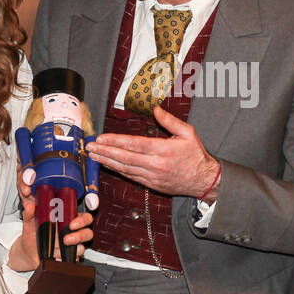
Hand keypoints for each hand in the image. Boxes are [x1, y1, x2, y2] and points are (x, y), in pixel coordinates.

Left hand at [6, 176, 93, 270]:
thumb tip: (30, 207)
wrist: (27, 253)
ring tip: (58, 251)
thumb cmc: (32, 236)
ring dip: (71, 250)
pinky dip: (63, 259)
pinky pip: (73, 260)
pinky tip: (55, 257)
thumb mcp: (29, 224)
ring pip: (82, 248)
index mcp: (67, 221)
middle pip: (88, 233)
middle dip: (80, 236)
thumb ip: (29, 214)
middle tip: (66, 239)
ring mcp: (71, 247)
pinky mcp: (68, 258)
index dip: (82, 220)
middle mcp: (72, 233)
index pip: (84, 218)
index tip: (72, 225)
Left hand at [88, 105, 219, 198]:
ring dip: (107, 162)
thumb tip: (156, 110)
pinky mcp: (150, 184)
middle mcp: (156, 164)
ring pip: (124, 168)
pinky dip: (117, 170)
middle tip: (89, 147)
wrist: (203, 180)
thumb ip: (171, 121)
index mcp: (164, 150)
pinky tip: (106, 164)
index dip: (115, 142)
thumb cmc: (195, 155)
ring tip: (93, 156)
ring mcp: (152, 176)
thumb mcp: (188, 133)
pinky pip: (130, 176)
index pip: (134, 144)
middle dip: (105, 152)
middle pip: (125, 157)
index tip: (101, 138)